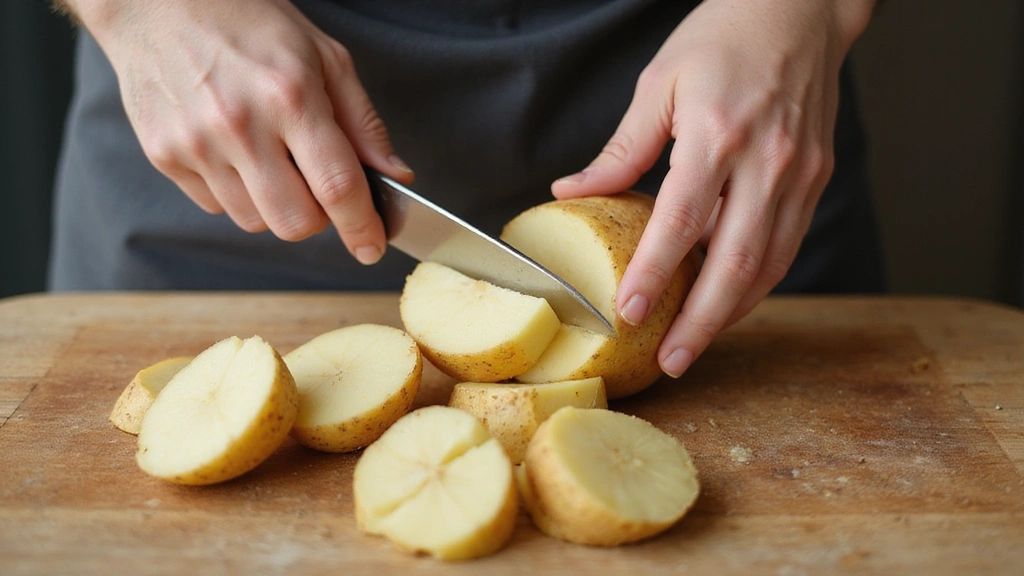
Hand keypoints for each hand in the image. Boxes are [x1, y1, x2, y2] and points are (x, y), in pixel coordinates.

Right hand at [69, 0, 411, 263]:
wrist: (157, 2)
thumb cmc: (249, 21)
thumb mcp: (324, 57)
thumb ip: (363, 124)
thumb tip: (395, 177)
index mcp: (290, 96)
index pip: (337, 186)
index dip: (362, 227)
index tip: (373, 246)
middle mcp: (240, 124)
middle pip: (295, 222)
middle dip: (318, 218)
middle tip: (318, 186)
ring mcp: (196, 144)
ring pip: (255, 222)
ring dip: (276, 204)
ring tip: (270, 155)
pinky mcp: (164, 156)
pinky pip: (216, 206)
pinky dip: (237, 193)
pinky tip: (235, 150)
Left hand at [552, 0, 875, 376]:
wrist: (799, 8)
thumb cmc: (724, 36)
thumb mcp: (659, 84)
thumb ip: (621, 149)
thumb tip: (574, 191)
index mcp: (718, 134)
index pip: (681, 223)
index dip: (653, 274)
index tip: (627, 313)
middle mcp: (765, 162)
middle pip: (734, 263)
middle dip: (701, 322)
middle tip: (670, 360)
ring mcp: (798, 174)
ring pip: (768, 265)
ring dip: (730, 314)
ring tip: (694, 344)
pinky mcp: (816, 179)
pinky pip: (786, 246)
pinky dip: (757, 283)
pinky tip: (728, 302)